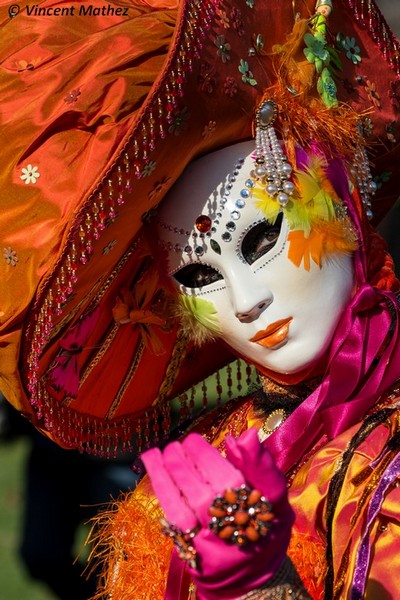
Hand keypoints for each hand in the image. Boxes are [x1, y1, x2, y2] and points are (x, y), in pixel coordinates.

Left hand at [141, 428, 293, 599]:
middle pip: (210, 494)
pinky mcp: (194, 556)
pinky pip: (175, 521)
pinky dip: (163, 493)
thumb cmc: (266, 530)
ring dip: (169, 476)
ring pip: (187, 508)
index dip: (220, 457)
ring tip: (157, 453)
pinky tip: (155, 473)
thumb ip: (261, 467)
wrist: (252, 581)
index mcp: (264, 514)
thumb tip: (244, 435)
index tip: (198, 439)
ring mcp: (215, 547)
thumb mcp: (276, 499)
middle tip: (178, 443)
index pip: (244, 481)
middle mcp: (239, 533)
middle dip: (189, 462)